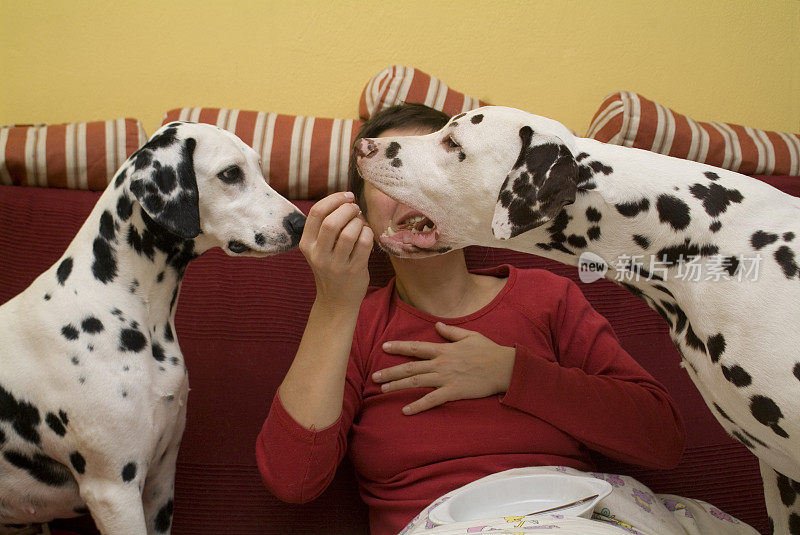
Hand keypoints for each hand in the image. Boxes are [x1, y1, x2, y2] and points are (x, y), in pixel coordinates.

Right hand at [299, 192, 373, 308]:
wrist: (336, 300)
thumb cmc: (331, 267)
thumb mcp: (319, 248)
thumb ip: (326, 226)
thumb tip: (347, 199)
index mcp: (307, 244)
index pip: (316, 213)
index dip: (334, 199)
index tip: (347, 196)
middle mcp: (318, 255)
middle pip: (332, 222)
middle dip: (348, 209)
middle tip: (356, 209)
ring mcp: (336, 265)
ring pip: (349, 232)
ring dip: (359, 221)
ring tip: (361, 223)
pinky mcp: (354, 271)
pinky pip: (364, 243)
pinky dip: (368, 232)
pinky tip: (366, 234)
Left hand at [372, 322, 515, 414]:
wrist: (504, 367)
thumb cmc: (488, 351)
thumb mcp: (469, 336)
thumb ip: (451, 332)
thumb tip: (437, 325)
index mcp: (444, 349)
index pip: (416, 348)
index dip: (398, 347)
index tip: (383, 347)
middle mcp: (441, 363)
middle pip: (410, 367)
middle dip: (391, 371)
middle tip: (375, 376)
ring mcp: (446, 378)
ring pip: (416, 382)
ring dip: (398, 385)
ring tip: (382, 390)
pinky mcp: (453, 392)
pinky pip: (432, 400)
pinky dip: (417, 405)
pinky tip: (405, 410)